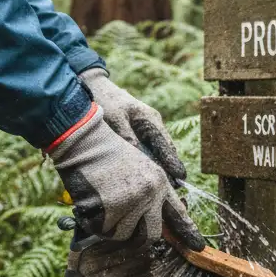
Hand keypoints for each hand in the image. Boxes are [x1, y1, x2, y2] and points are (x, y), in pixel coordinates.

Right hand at [47, 105, 204, 249]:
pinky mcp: (112, 208)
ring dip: (109, 227)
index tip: (198, 246)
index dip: (188, 232)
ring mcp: (132, 201)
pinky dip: (93, 223)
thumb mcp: (137, 168)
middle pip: (151, 235)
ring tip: (100, 203)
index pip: (178, 213)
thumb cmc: (105, 156)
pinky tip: (89, 202)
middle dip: (136, 238)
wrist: (85, 142)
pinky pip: (102, 231)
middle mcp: (150, 193)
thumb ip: (148, 193)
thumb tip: (149, 223)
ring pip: (123, 235)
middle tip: (120, 228)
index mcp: (159, 182)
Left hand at [80, 68, 185, 183]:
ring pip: (158, 151)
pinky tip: (148, 174)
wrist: (95, 87)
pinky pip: (148, 149)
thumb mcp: (115, 120)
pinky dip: (151, 161)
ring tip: (165, 187)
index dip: (173, 162)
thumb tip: (140, 158)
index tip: (181, 177)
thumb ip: (128, 138)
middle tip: (174, 189)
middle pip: (165, 150)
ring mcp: (147, 128)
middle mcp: (153, 124)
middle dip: (170, 168)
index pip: (166, 145)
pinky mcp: (138, 132)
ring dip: (160, 166)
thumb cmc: (105, 101)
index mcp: (150, 119)